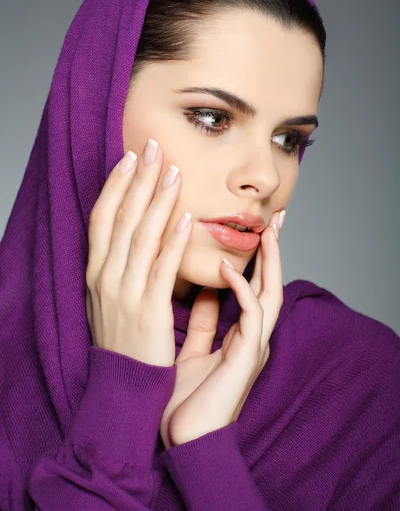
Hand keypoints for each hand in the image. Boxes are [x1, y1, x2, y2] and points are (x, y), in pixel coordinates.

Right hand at [85, 140, 191, 365]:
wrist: (123, 385)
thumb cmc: (122, 338)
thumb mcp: (110, 297)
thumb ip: (120, 264)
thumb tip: (136, 232)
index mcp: (95, 271)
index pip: (102, 218)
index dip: (116, 185)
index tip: (129, 158)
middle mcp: (105, 276)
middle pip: (122, 218)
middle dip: (138, 179)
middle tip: (153, 147)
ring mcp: (124, 292)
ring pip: (141, 236)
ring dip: (158, 200)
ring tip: (174, 171)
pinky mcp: (148, 310)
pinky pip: (161, 268)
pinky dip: (173, 241)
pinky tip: (186, 218)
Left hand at [160, 211, 283, 449]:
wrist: (183, 441)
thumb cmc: (184, 399)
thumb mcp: (194, 349)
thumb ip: (203, 322)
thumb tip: (204, 290)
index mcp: (241, 336)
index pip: (254, 288)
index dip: (257, 260)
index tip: (254, 231)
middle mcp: (252, 338)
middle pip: (272, 284)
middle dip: (275, 252)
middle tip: (277, 218)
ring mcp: (254, 347)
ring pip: (272, 294)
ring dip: (271, 262)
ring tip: (267, 230)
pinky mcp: (247, 356)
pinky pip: (253, 315)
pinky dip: (242, 289)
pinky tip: (227, 269)